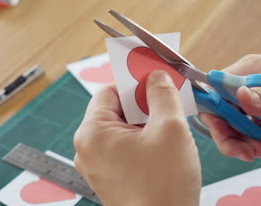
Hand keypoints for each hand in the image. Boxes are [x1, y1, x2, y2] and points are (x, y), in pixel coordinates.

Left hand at [74, 70, 200, 205]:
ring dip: (147, 122)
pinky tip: (165, 146)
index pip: (109, 91)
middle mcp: (89, 150)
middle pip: (116, 110)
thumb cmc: (164, 184)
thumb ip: (162, 94)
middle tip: (169, 103)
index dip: (134, 82)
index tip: (157, 80)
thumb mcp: (170, 128)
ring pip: (123, 130)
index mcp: (92, 133)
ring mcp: (98, 167)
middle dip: (144, 104)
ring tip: (171, 126)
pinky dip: (144, 141)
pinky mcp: (112, 179)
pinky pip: (126, 149)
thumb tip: (156, 76)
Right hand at [200, 54, 260, 161]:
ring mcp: (254, 96)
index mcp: (250, 69)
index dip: (214, 114)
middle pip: (222, 111)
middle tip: (250, 154)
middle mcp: (247, 81)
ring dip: (250, 142)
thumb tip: (239, 95)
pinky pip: (253, 130)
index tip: (227, 135)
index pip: (215, 90)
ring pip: (236, 125)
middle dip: (232, 136)